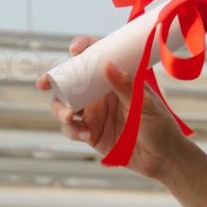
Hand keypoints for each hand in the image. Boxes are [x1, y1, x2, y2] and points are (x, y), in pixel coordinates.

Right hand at [36, 35, 191, 185]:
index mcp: (116, 79)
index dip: (83, 49)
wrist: (163, 158)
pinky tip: (85, 134)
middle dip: (54, 80)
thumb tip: (107, 65)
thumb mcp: (145, 104)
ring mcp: (94, 113)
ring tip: (69, 116)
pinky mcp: (90, 133)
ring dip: (59, 109)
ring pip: (64, 105)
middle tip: (44, 82)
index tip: (75, 49)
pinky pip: (71, 129)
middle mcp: (101, 93)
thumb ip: (126, 86)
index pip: (96, 57)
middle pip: (71, 81)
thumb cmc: (160, 125)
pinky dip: (72, 130)